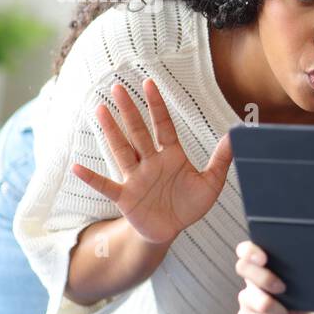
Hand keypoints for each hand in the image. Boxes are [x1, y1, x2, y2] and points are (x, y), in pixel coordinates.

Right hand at [71, 78, 233, 244]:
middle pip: (138, 132)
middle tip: (118, 87)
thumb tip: (237, 136)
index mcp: (171, 156)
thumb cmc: (189, 204)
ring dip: (111, 131)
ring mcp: (135, 178)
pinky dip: (92, 178)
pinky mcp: (125, 197)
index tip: (148, 83)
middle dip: (130, 110)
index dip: (156, 105)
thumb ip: (221, 160)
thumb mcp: (211, 183)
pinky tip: (77, 168)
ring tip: (100, 109)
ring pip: (122, 150)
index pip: (163, 125)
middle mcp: (151, 162)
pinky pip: (106, 185)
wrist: (171, 230)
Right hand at [235, 240, 313, 313]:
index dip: (251, 251)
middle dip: (264, 277)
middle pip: (244, 268)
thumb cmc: (299, 312)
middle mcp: (254, 282)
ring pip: (250, 298)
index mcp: (268, 269)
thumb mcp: (313, 308)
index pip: (248, 251)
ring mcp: (247, 300)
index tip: (263, 257)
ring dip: (272, 308)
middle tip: (282, 288)